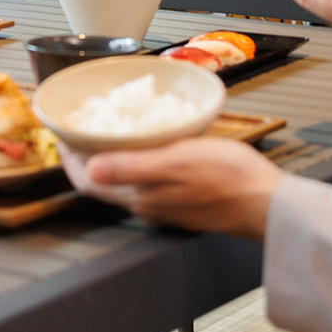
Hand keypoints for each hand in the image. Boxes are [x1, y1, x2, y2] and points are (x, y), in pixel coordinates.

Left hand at [62, 137, 281, 240]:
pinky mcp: (183, 200)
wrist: (268, 204)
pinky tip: (152, 143)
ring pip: (125, 179)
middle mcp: (147, 204)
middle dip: (87, 154)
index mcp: (139, 196)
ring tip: (111, 129)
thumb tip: (89, 169)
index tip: (62, 133)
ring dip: (112, 155)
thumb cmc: (229, 180)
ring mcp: (165, 204)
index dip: (69, 158)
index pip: (87, 181)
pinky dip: (139, 160)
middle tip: (82, 126)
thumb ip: (131, 167)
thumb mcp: (176, 162)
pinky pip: (149, 179)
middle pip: (102, 180)